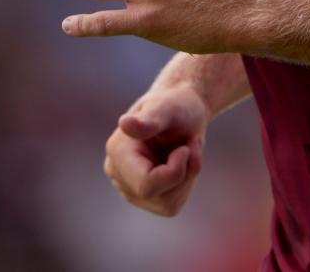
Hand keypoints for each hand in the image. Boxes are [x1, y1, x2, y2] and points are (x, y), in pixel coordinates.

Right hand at [104, 84, 207, 216]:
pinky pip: (172, 204)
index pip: (146, 185)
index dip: (175, 172)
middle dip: (184, 172)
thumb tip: (124, 123)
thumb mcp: (168, 108)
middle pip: (160, 197)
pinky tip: (183, 162)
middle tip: (191, 144)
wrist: (183, 111)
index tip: (186, 148)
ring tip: (187, 149)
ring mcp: (129, 188)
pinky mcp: (145, 197)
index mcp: (117, 151)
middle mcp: (118, 173)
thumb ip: (149, 120)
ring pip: (169, 204)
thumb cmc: (176, 105)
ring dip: (188, 177)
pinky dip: (186, 184)